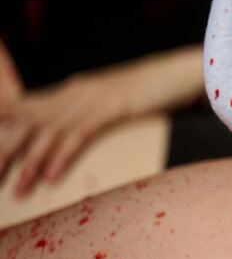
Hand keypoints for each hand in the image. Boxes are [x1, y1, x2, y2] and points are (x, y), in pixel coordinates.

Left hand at [0, 51, 199, 194]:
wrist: (186, 71)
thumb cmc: (157, 89)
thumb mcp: (118, 100)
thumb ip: (95, 112)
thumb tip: (77, 134)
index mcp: (76, 89)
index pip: (29, 110)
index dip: (6, 128)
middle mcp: (77, 92)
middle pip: (31, 122)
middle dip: (8, 150)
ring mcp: (94, 98)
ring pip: (51, 131)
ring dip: (31, 161)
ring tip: (18, 188)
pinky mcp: (114, 106)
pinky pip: (81, 133)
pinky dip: (63, 155)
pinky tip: (52, 176)